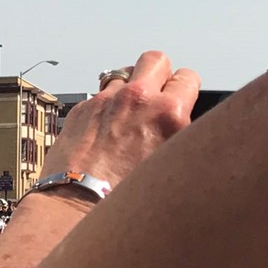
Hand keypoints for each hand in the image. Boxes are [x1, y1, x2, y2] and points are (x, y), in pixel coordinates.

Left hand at [40, 51, 198, 191]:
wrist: (79, 207)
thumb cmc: (126, 200)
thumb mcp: (173, 168)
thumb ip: (180, 136)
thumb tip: (180, 126)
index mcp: (169, 113)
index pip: (188, 78)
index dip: (186, 90)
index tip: (182, 100)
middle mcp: (137, 99)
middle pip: (156, 60)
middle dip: (159, 74)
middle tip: (157, 95)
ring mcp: (106, 101)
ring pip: (124, 73)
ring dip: (130, 87)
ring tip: (129, 112)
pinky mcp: (82, 109)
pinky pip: (100, 94)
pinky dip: (106, 105)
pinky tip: (105, 128)